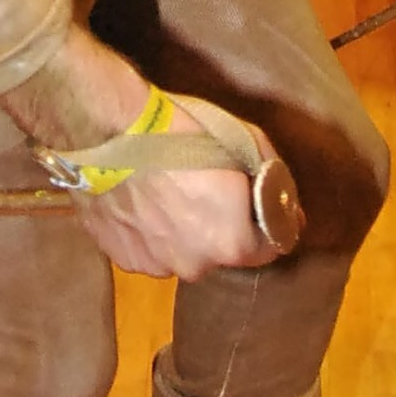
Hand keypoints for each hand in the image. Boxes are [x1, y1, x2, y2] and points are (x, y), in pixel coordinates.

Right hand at [0, 27, 279, 279]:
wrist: (107, 130)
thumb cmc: (181, 131)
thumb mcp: (246, 141)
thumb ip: (272, 180)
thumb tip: (287, 208)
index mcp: (231, 243)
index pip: (269, 246)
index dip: (268, 220)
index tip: (257, 199)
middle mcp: (195, 266)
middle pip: (222, 250)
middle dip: (223, 225)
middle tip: (206, 187)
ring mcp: (154, 265)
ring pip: (183, 252)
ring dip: (184, 231)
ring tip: (168, 191)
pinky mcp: (121, 257)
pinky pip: (149, 249)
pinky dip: (150, 231)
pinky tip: (142, 200)